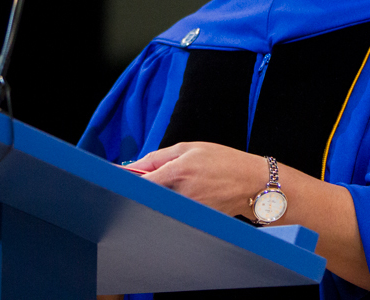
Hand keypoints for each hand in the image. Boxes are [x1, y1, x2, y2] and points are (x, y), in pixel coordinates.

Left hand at [127, 142, 263, 217]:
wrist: (253, 184)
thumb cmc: (223, 162)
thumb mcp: (191, 148)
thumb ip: (159, 157)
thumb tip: (135, 167)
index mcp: (178, 171)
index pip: (140, 182)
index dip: (126, 181)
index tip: (115, 179)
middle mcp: (181, 194)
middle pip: (148, 196)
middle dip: (143, 188)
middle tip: (147, 180)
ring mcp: (188, 210)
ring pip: (161, 205)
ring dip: (159, 196)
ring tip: (180, 186)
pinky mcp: (195, 220)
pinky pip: (174, 212)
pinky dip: (173, 205)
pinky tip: (190, 196)